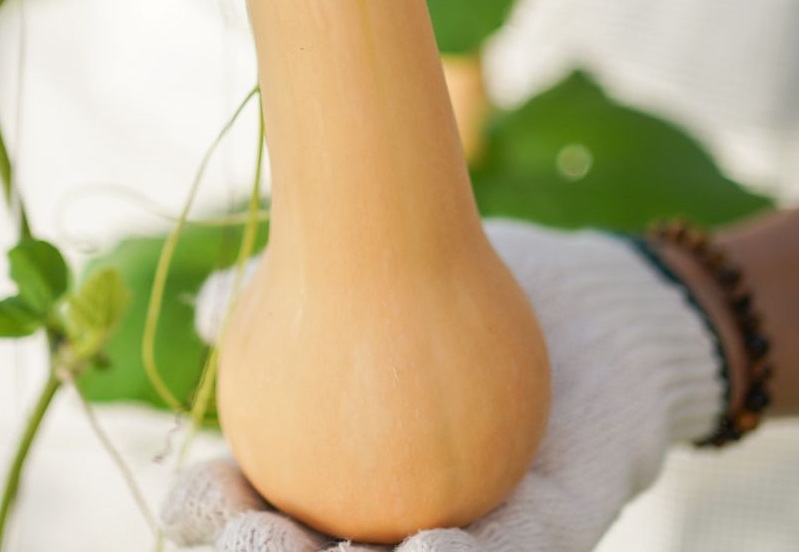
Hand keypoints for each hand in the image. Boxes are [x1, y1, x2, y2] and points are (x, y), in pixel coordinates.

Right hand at [161, 220, 724, 550]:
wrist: (596, 299)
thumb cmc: (465, 285)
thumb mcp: (370, 274)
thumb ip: (290, 289)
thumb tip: (210, 303)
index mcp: (329, 468)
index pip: (249, 501)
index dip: (211, 512)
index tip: (202, 493)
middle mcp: (389, 517)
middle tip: (255, 539)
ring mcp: (471, 531)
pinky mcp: (554, 533)